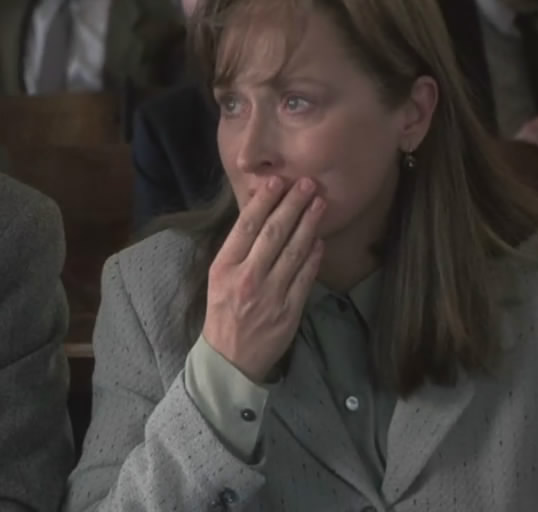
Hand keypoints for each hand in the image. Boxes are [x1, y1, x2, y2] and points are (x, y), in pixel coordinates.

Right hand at [202, 176, 324, 383]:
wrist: (230, 357)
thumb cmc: (223, 312)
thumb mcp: (218, 278)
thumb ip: (237, 250)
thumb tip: (259, 215)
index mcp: (224, 267)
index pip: (246, 227)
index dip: (264, 201)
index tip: (277, 180)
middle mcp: (247, 277)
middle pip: (273, 234)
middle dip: (293, 205)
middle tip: (308, 183)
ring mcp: (270, 294)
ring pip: (294, 251)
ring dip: (309, 224)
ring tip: (319, 203)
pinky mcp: (289, 310)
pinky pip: (305, 277)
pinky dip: (313, 256)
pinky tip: (319, 239)